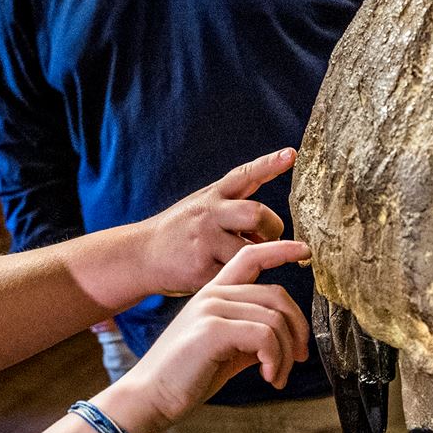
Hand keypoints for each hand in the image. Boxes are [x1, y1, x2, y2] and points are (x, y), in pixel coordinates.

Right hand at [102, 239, 311, 432]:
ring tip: (276, 377)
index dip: (281, 250)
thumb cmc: (186, 376)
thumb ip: (252, 338)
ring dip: (286, 355)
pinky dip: (275, 360)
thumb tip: (286, 341)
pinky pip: (265, 336)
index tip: (306, 252)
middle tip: (299, 359)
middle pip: (276, 295)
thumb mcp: (226, 351)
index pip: (250, 257)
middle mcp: (213, 295)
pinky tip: (267, 376)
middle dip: (298, 329)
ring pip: (275, 320)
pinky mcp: (213, 329)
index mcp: (214, 294)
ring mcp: (211, 309)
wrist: (151, 396)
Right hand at [134, 149, 293, 298]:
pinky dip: (237, 277)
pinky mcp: (202, 268)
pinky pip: (236, 274)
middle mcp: (210, 213)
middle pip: (255, 214)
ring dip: (255, 257)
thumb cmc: (182, 232)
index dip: (269, 164)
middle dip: (272, 227)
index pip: (245, 175)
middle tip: (269, 237)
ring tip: (241, 259)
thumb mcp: (203, 207)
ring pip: (249, 249)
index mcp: (213, 195)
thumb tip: (272, 232)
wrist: (141, 255)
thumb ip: (235, 211)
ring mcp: (205, 240)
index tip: (291, 155)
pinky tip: (222, 273)